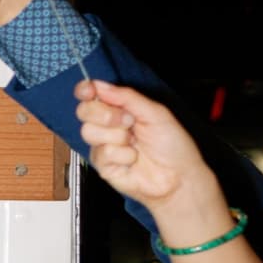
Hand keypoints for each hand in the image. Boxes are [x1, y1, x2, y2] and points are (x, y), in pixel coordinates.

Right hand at [75, 79, 225, 228]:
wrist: (179, 177)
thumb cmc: (173, 146)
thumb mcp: (155, 113)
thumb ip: (127, 97)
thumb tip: (99, 85)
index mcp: (119, 108)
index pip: (90, 94)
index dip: (85, 90)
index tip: (90, 91)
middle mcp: (107, 126)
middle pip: (84, 111)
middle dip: (106, 115)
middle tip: (128, 122)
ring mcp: (103, 145)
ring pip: (89, 132)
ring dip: (117, 136)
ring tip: (134, 143)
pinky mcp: (103, 165)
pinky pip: (102, 153)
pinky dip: (123, 155)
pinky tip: (133, 160)